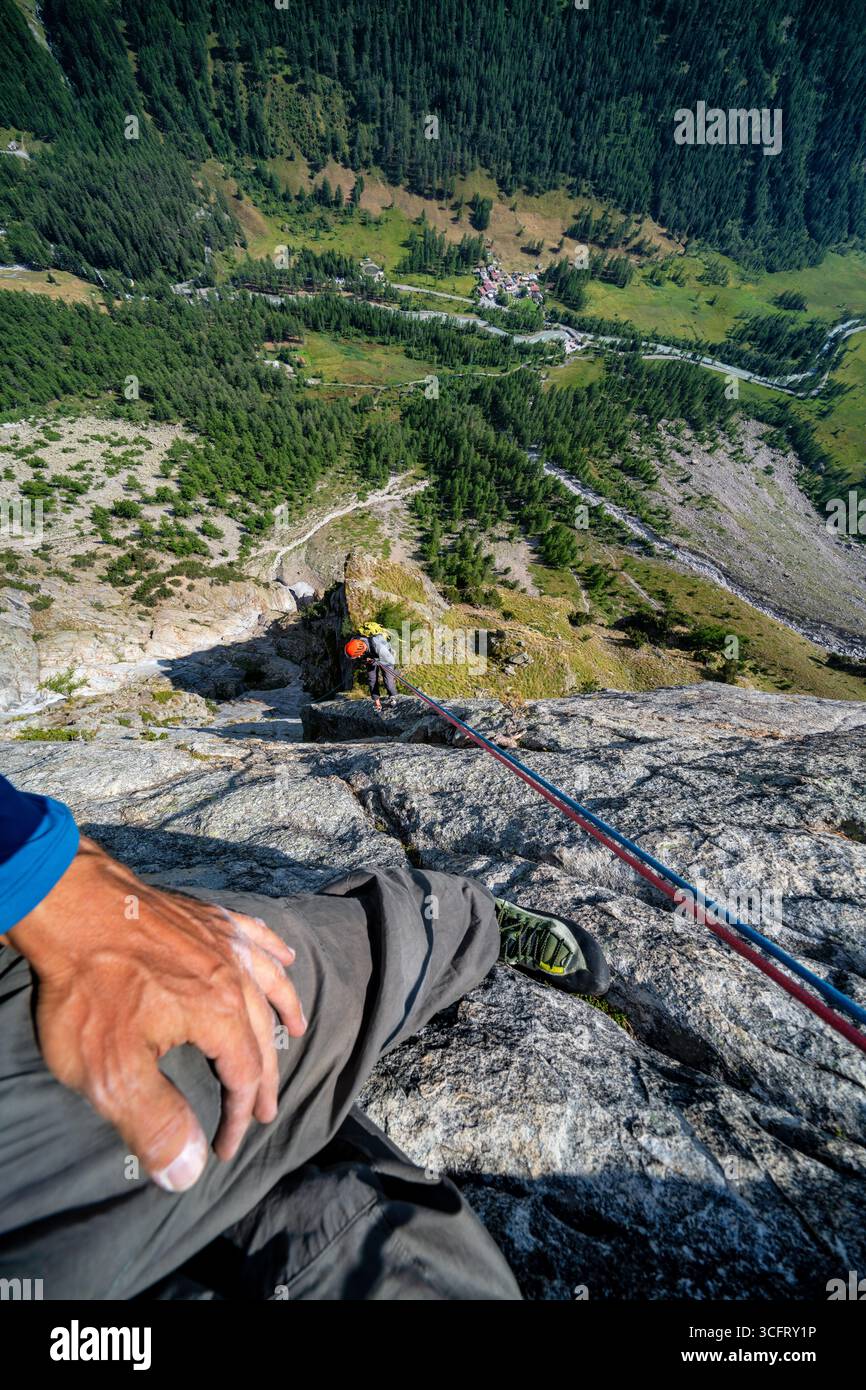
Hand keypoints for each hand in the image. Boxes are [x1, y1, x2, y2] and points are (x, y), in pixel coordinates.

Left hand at [2, 837, 306, 1191]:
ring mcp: (220, 940)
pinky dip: (272, 947)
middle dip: (264, 1077)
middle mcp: (234, 976)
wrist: (69, 904)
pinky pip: (253, 933)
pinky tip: (282, 954)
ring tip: (296, 1029)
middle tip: (264, 1110)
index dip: (237, 1118)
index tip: (225, 1150)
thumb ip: (156, 1124)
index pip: (244, 1077)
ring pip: (267, 979)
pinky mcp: (202, 915)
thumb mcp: (113, 1071)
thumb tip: (190, 1172)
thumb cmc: (89, 988)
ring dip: (285, 1008)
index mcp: (221, 1015)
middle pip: (261, 1034)